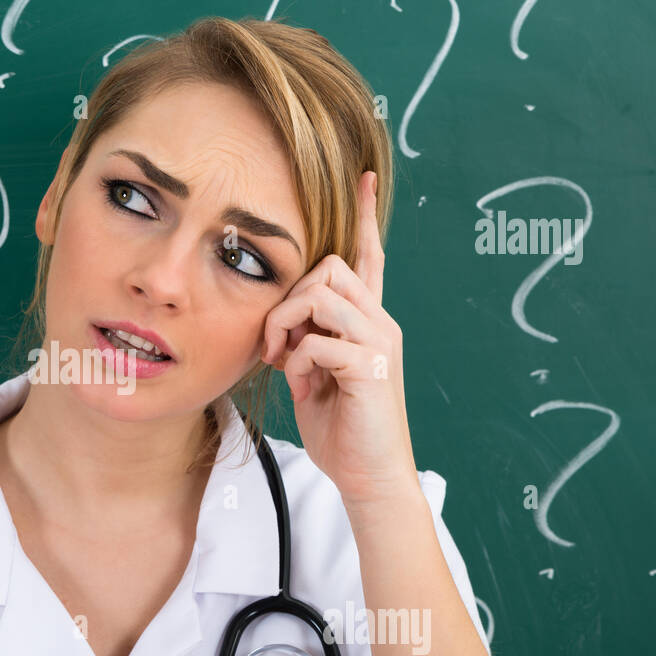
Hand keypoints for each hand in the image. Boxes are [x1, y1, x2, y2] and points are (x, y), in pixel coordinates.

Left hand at [259, 171, 419, 508]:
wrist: (371, 479)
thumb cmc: (341, 431)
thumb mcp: (315, 377)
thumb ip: (305, 342)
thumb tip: (284, 328)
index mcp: (368, 323)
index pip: (369, 258)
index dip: (365, 217)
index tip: (364, 176)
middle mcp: (381, 324)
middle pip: (329, 268)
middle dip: (288, 299)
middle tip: (273, 344)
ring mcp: (380, 344)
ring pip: (321, 295)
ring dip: (287, 325)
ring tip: (283, 362)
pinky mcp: (371, 369)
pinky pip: (318, 341)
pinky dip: (299, 362)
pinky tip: (302, 387)